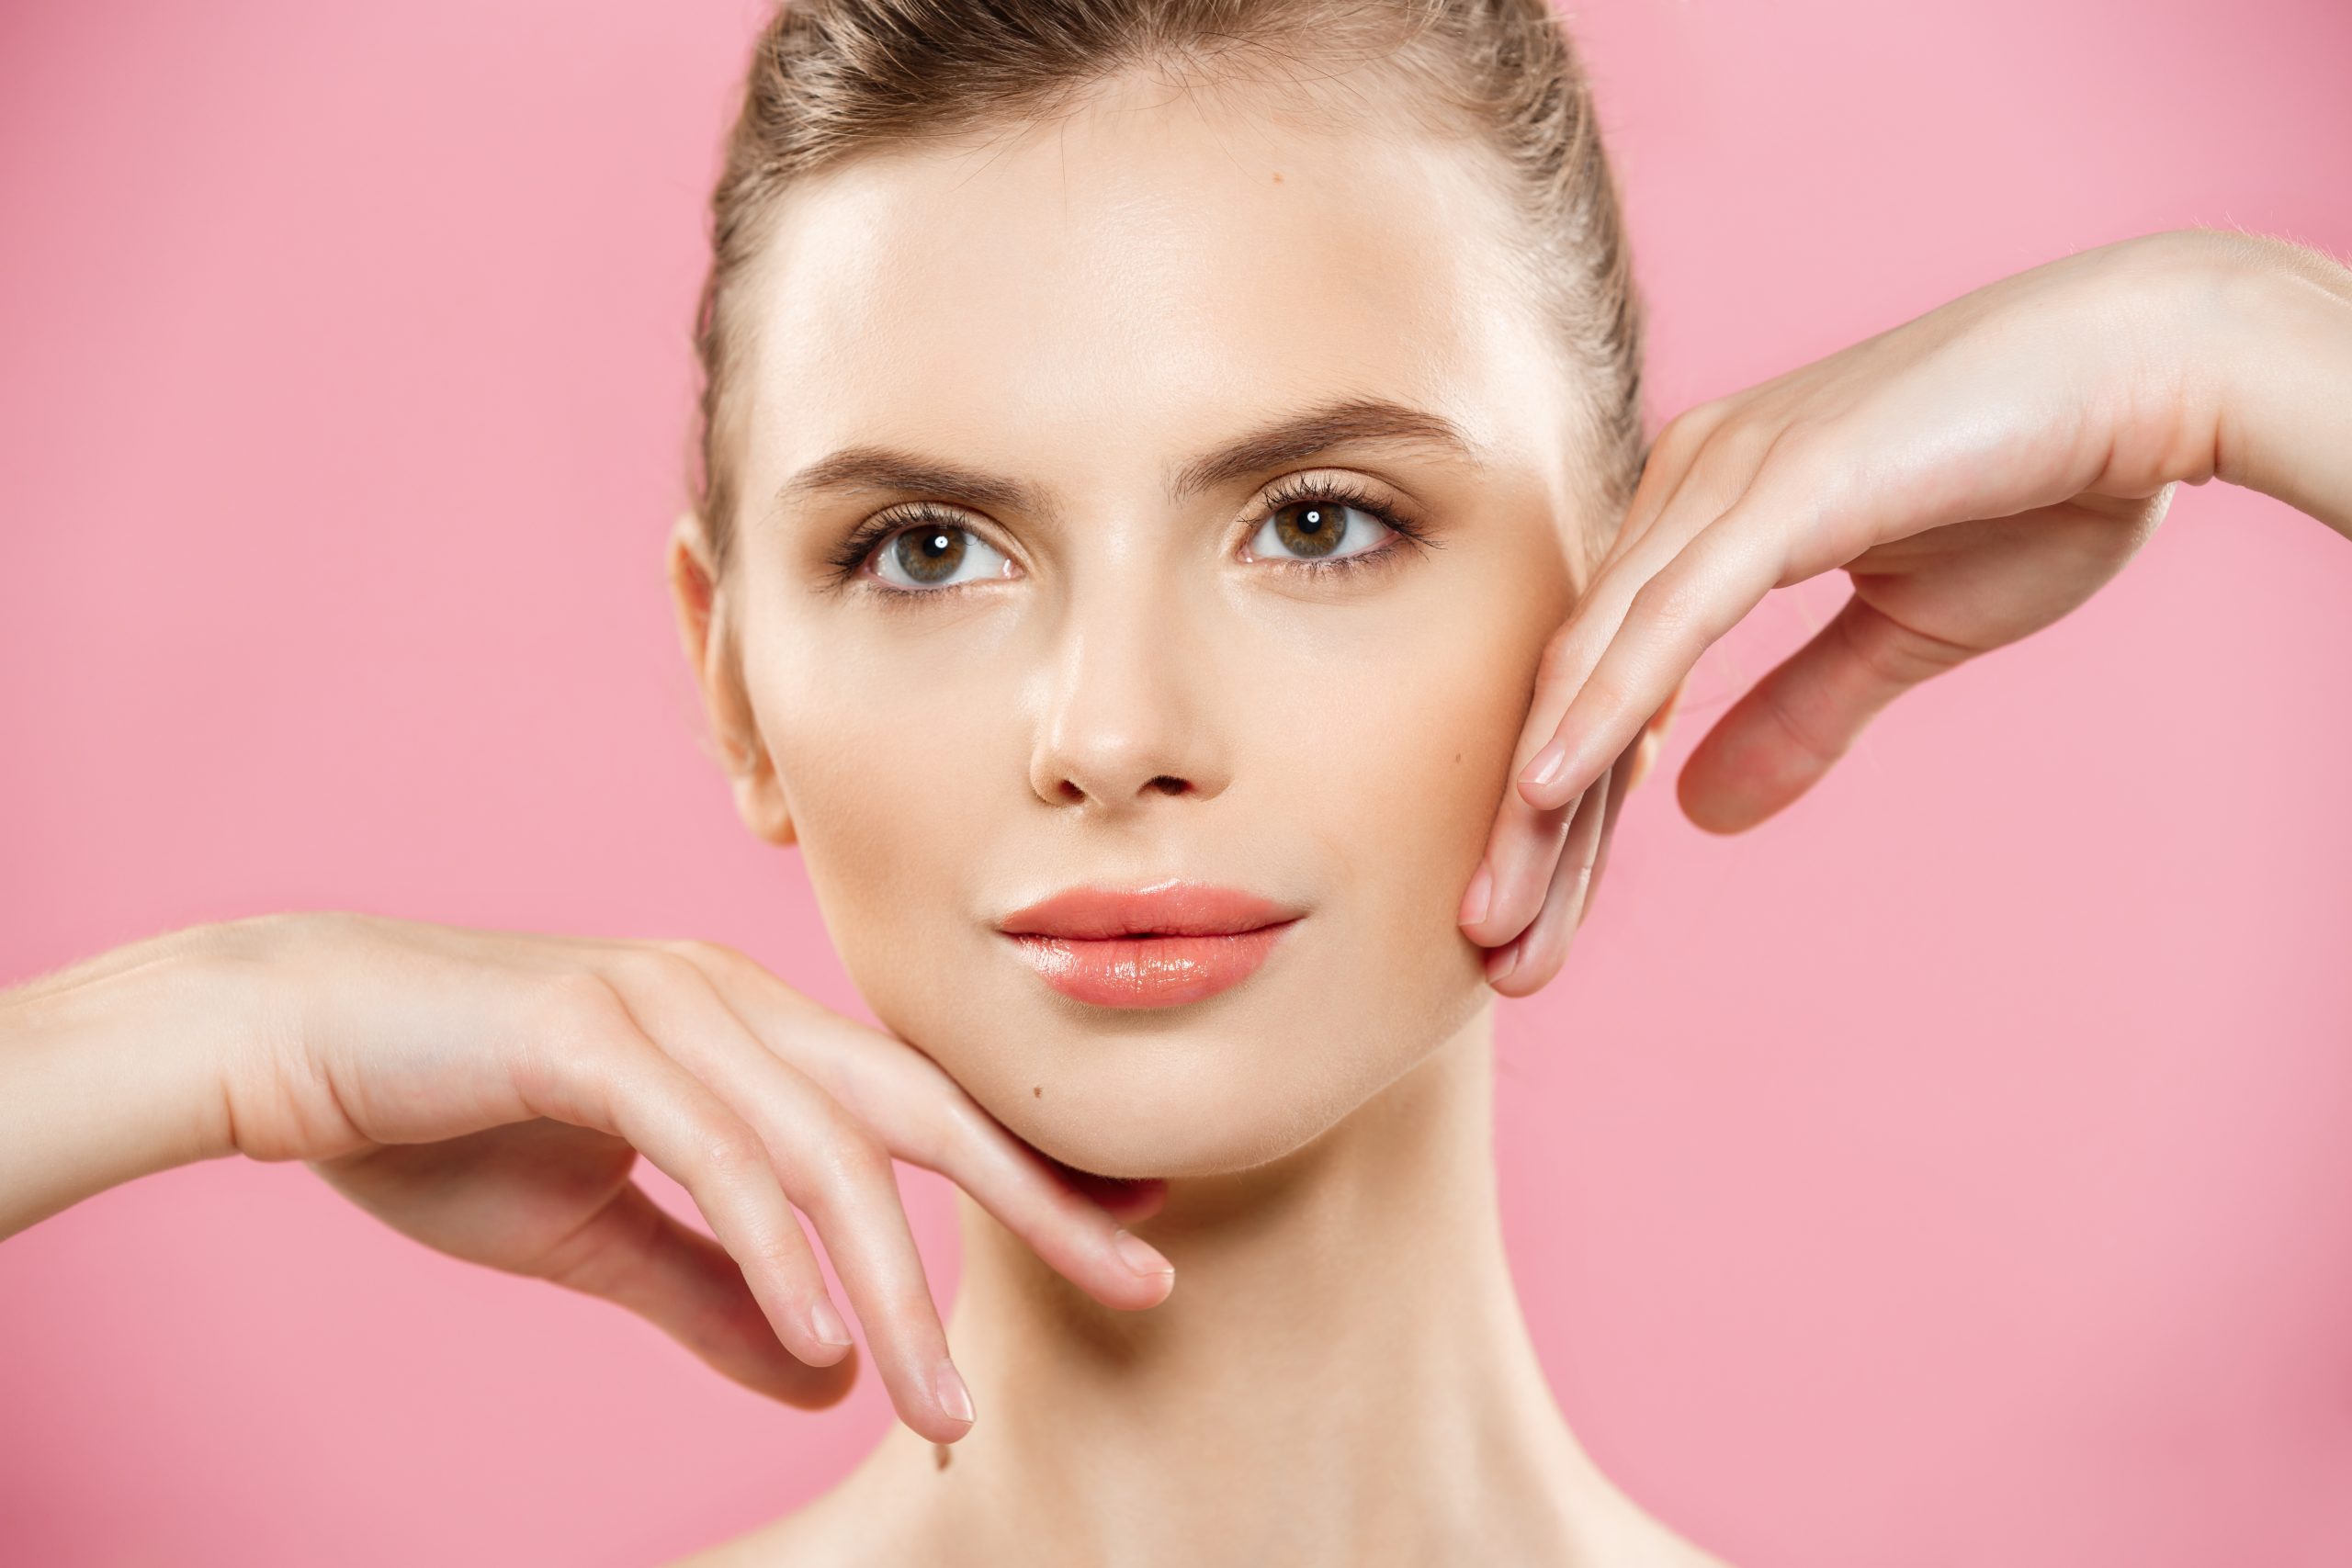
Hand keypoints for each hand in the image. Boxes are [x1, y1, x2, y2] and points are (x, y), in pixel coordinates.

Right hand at [28, 912, 1175, 1443]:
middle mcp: (733, 1001)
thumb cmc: (443, 1120)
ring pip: (827, 1150)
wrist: (283, 1041)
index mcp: (751, 1031)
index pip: (917, 1109)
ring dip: (897, 1285)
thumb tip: (827, 1375)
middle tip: (1141, 1283)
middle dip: (1034, 1201)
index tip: (1124, 1238)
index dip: (1023, 1172)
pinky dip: (776, 1251)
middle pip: (918, 1110)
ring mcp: (669, 1005)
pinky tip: (823, 1337)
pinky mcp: (594, 1033)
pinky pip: (717, 1153)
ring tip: (946, 1403)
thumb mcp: (602, 1230)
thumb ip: (718, 1295)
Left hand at [1458, 228, 2351, 993]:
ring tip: (1495, 906)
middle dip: (1532, 826)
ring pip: (1602, 659)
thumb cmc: (2039, 485)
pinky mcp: (1783, 483)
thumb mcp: (1902, 635)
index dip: (1569, 812)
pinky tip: (1550, 789)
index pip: (1608, 684)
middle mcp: (1689, 483)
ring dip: (1544, 795)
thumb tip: (1699, 813)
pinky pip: (1671, 616)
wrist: (2156, 371)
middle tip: (1489, 943)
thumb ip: (1798, 713)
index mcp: (1706, 514)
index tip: (1534, 919)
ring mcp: (1727, 474)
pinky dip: (1608, 704)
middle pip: (1578, 680)